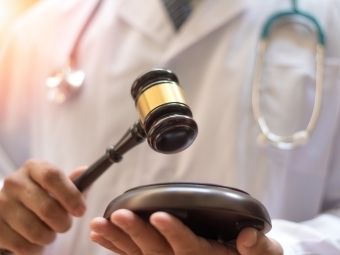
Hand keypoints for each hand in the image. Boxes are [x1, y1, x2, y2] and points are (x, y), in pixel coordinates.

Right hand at [0, 159, 86, 253]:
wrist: (10, 206)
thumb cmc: (42, 193)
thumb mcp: (57, 184)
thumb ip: (75, 182)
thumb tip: (86, 171)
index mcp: (34, 168)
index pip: (52, 176)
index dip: (70, 195)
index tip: (81, 210)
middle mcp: (15, 182)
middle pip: (48, 208)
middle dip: (64, 222)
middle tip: (65, 224)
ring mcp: (2, 204)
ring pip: (36, 232)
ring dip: (50, 237)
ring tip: (50, 231)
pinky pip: (24, 246)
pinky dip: (36, 248)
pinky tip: (36, 240)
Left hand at [90, 209, 282, 254]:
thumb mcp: (267, 253)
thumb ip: (261, 248)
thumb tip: (249, 237)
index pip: (189, 249)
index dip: (173, 233)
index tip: (158, 215)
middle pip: (157, 253)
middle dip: (136, 234)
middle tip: (116, 215)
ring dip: (118, 241)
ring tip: (99, 226)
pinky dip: (118, 247)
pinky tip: (102, 236)